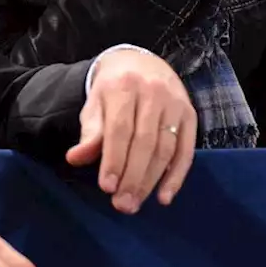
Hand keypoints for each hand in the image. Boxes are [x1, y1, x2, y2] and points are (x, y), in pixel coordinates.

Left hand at [65, 49, 195, 213]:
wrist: (141, 62)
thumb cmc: (113, 89)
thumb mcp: (95, 104)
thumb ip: (89, 132)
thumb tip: (75, 158)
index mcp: (124, 86)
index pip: (120, 128)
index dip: (114, 159)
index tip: (107, 187)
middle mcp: (153, 92)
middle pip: (145, 141)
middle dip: (133, 177)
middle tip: (122, 205)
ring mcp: (175, 102)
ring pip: (166, 148)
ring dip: (152, 181)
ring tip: (136, 203)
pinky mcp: (190, 113)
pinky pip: (186, 150)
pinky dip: (176, 176)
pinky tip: (164, 196)